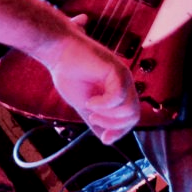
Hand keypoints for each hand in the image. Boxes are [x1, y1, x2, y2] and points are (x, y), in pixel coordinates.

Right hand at [38, 21, 140, 143]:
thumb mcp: (83, 104)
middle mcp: (124, 84)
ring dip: (109, 116)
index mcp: (118, 91)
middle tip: (93, 119)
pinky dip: (104, 104)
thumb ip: (95, 119)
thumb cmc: (69, 73)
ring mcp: (123, 76)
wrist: (58, 52)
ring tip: (90, 109)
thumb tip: (105, 139)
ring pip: (129, 109)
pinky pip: (118, 97)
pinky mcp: (117, 70)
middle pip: (133, 116)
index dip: (120, 132)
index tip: (104, 138)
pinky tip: (90, 101)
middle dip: (114, 125)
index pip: (129, 118)